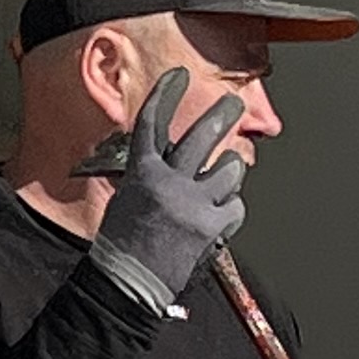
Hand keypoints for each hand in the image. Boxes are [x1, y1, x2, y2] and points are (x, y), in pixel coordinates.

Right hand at [88, 67, 247, 313]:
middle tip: (234, 102)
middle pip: (202, 135)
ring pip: (231, 169)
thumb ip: (152, 175)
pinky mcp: (210, 225)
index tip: (179, 76)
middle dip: (223, 113)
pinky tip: (218, 217)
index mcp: (141, 172)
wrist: (128, 282)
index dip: (166, 94)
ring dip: (231, 172)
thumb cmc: (123, 243)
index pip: (153, 122)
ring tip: (224, 177)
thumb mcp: (127, 198)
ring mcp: (191, 203)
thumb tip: (174, 159)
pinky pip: (236, 205)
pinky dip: (231, 210)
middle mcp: (167, 181)